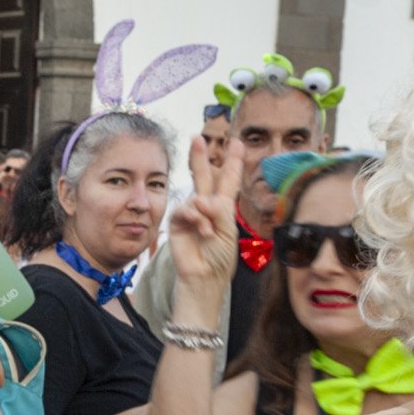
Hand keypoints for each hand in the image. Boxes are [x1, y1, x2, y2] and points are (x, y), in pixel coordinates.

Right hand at [169, 137, 245, 290]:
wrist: (204, 276)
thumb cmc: (220, 257)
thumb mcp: (228, 231)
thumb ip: (218, 210)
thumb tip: (200, 199)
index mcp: (224, 208)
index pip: (228, 180)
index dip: (232, 162)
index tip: (237, 143)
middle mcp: (207, 207)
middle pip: (203, 176)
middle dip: (201, 157)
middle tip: (197, 137)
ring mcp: (191, 214)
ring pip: (194, 194)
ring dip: (204, 211)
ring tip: (209, 230)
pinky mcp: (177, 223)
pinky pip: (184, 210)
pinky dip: (194, 218)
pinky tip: (202, 229)